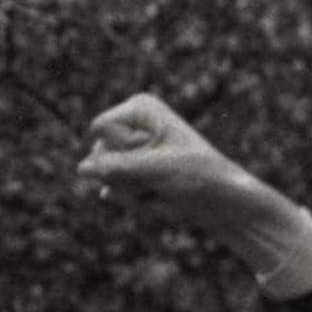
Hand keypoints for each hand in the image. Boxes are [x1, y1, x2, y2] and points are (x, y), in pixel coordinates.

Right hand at [79, 94, 311, 283]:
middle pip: (100, 151)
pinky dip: (131, 197)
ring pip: (108, 172)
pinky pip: (118, 187)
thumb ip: (114, 167)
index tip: (156, 155)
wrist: (230, 204)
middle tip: (160, 178)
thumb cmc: (200, 177)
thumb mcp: (155, 170)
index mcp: (142, 107)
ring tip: (161, 191)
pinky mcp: (143, 172)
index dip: (121, 149)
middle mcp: (137, 124)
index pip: (101, 129)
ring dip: (129, 188)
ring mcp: (138, 149)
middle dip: (123, 172)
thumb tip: (80, 169)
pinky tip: (152, 201)